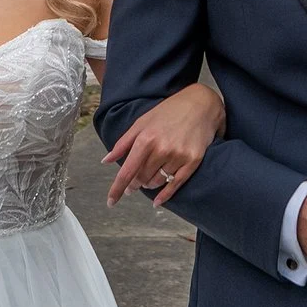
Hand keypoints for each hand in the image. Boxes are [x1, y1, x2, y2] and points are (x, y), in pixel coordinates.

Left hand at [104, 83, 226, 206]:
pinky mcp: (193, 161)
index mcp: (146, 139)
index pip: (127, 171)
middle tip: (133, 184)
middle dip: (135, 183)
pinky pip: (175, 184)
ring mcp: (178, 156)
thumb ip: (123, 143)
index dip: (117, 189)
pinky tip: (156, 202)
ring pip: (157, 182)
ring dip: (149, 184)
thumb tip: (105, 161)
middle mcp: (162, 149)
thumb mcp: (142, 122)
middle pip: (141, 178)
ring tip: (148, 179)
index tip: (111, 202)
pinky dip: (164, 195)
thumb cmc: (168, 112)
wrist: (201, 104)